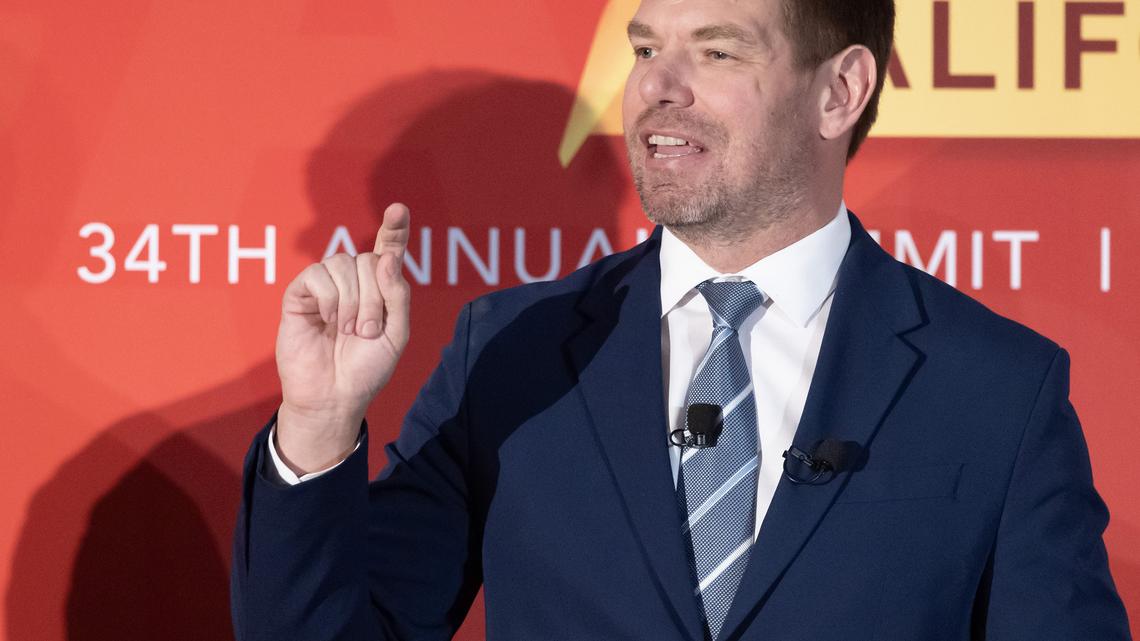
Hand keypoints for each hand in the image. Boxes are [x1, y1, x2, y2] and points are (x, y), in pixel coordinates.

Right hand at [274, 203, 411, 473]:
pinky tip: (327, 321)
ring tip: (348, 331)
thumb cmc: (367, 369)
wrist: (335, 396)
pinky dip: (329, 299)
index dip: (394, 229)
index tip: (398, 209)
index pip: (388, 250)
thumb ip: (397, 294)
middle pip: (368, 260)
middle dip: (374, 298)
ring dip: (354, 302)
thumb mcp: (397, 334)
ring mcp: (325, 286)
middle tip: (367, 331)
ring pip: (343, 264)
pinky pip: (317, 276)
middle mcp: (353, 282)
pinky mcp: (300, 294)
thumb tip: (387, 257)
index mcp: (379, 289)